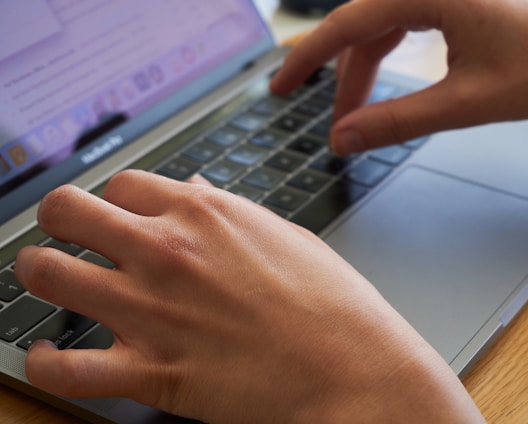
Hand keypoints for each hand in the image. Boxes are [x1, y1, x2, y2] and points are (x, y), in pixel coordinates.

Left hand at [14, 170, 483, 422]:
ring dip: (41, 275)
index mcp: (204, 213)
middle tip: (67, 238)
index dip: (116, 202)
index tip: (118, 218)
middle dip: (60, 220)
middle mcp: (167, 250)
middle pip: (67, 210)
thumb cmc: (330, 302)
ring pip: (46, 272)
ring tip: (54, 283)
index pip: (121, 184)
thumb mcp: (283, 235)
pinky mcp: (152, 370)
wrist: (353, 365)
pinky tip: (57, 357)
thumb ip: (228, 209)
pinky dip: (49, 363)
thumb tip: (192, 189)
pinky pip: (65, 366)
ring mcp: (152, 308)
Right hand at [271, 0, 527, 154]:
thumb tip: (345, 139)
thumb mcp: (466, 102)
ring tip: (356, 116)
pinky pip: (408, 23)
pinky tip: (387, 85)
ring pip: (384, 26)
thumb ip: (397, 121)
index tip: (279, 86)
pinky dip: (391, 57)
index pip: (348, 24)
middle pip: (364, 27)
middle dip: (342, 79)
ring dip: (366, 72)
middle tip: (330, 125)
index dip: (308, 59)